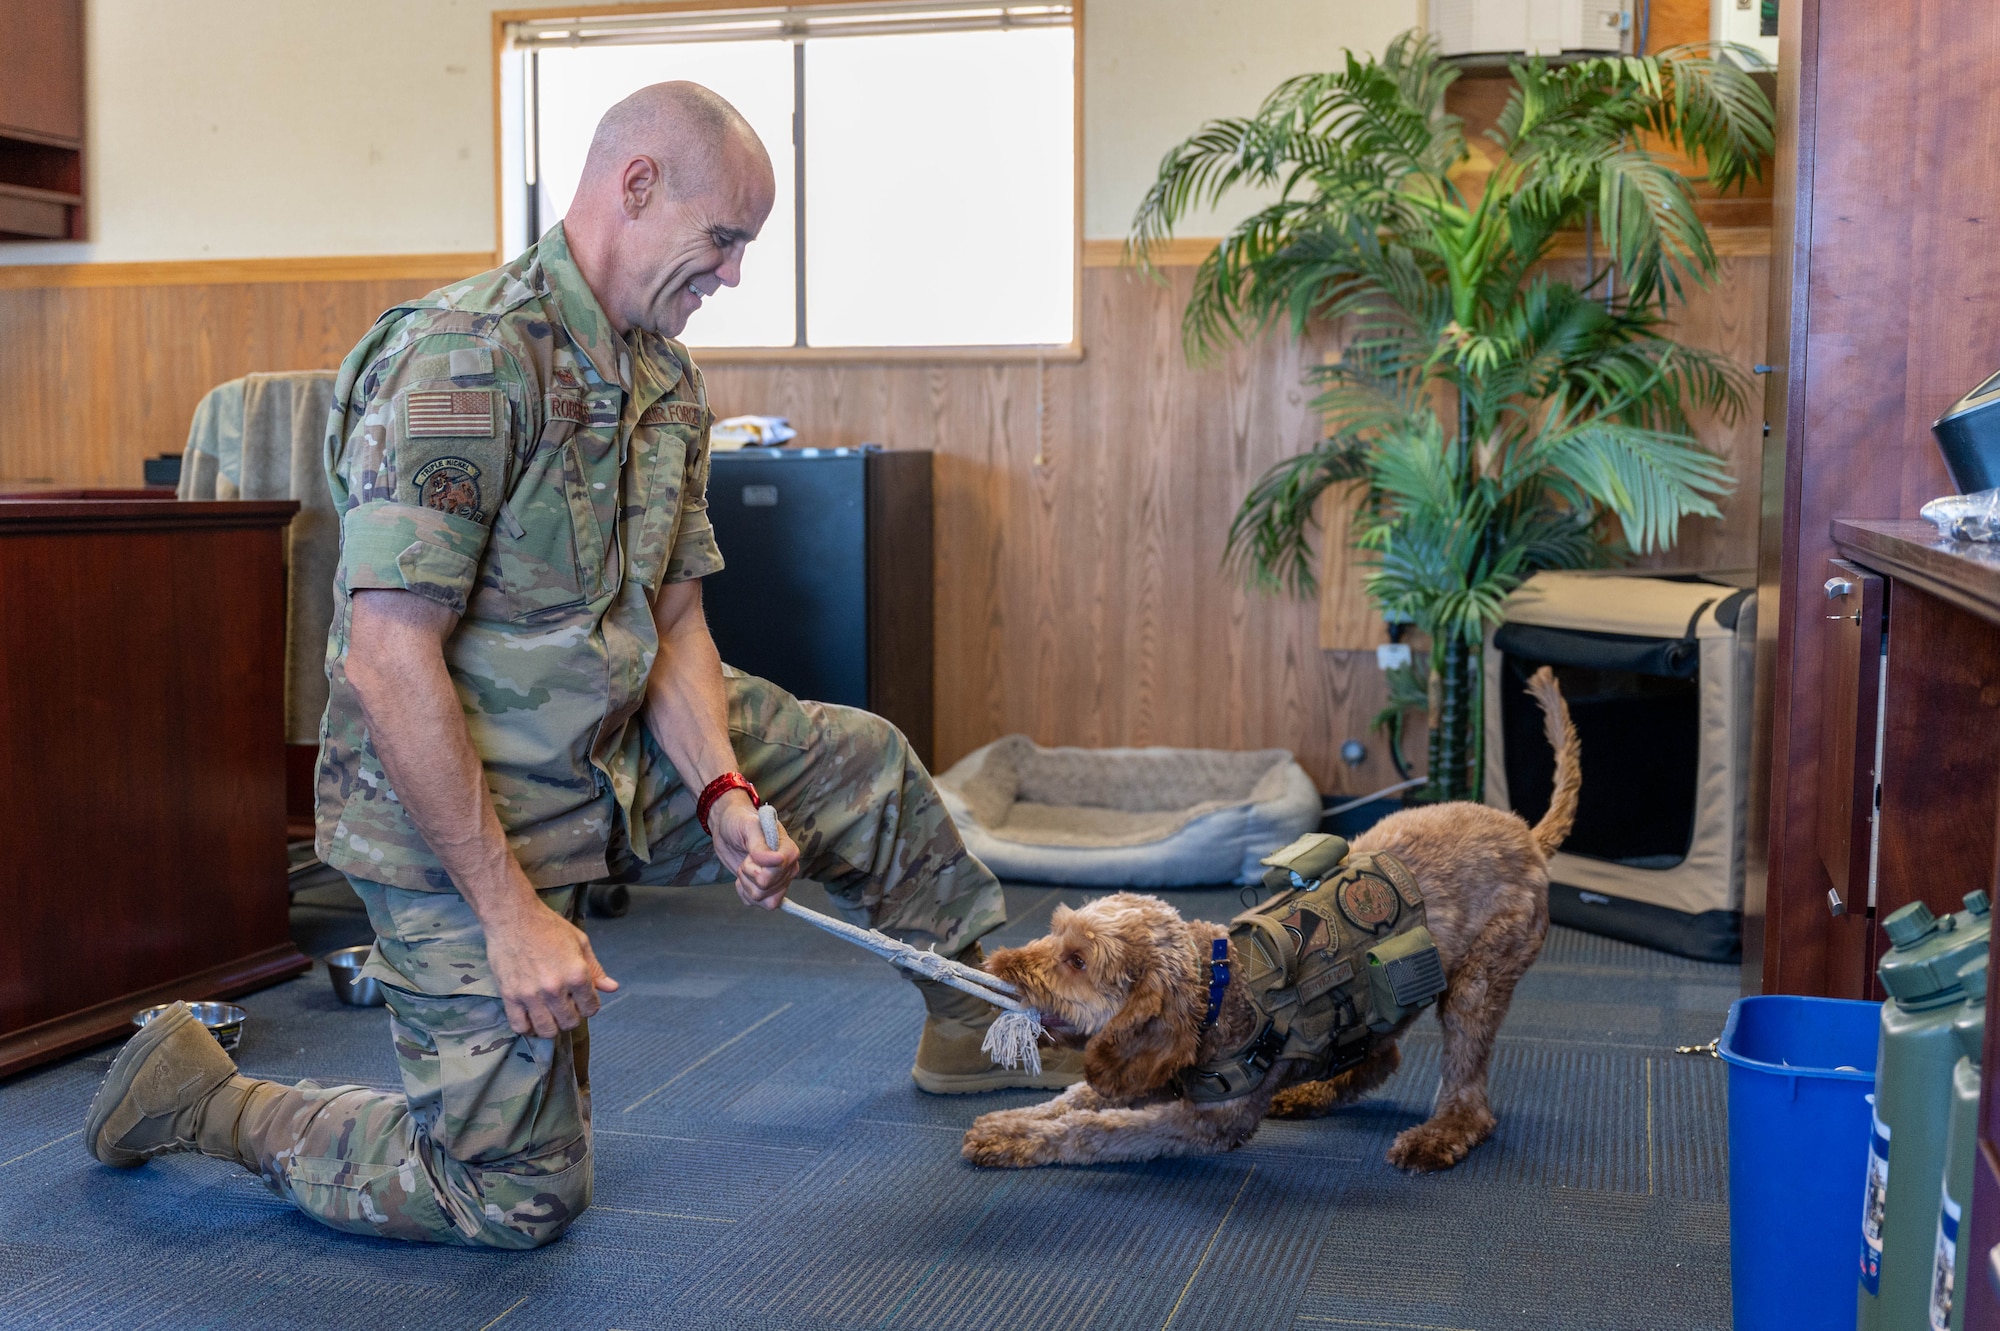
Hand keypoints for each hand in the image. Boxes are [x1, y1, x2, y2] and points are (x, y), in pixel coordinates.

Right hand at [484, 894, 619, 1035]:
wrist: (513, 918)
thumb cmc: (549, 927)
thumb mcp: (580, 942)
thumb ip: (595, 969)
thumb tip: (612, 988)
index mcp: (576, 974)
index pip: (591, 1008)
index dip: (590, 1005)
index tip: (582, 999)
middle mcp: (555, 989)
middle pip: (570, 1022)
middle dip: (572, 1016)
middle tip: (566, 1005)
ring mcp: (530, 995)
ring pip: (546, 1030)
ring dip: (552, 1026)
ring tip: (550, 1013)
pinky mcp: (510, 996)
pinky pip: (520, 1026)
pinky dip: (528, 1027)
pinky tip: (532, 1017)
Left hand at [710, 791, 798, 909]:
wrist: (727, 828)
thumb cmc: (739, 822)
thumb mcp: (748, 827)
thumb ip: (760, 845)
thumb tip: (778, 860)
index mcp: (789, 850)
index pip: (777, 872)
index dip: (758, 867)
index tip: (751, 853)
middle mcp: (787, 868)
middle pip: (768, 888)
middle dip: (749, 874)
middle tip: (747, 857)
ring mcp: (778, 881)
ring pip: (763, 899)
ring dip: (747, 884)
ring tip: (745, 866)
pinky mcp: (765, 889)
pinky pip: (757, 904)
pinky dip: (744, 893)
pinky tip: (743, 878)